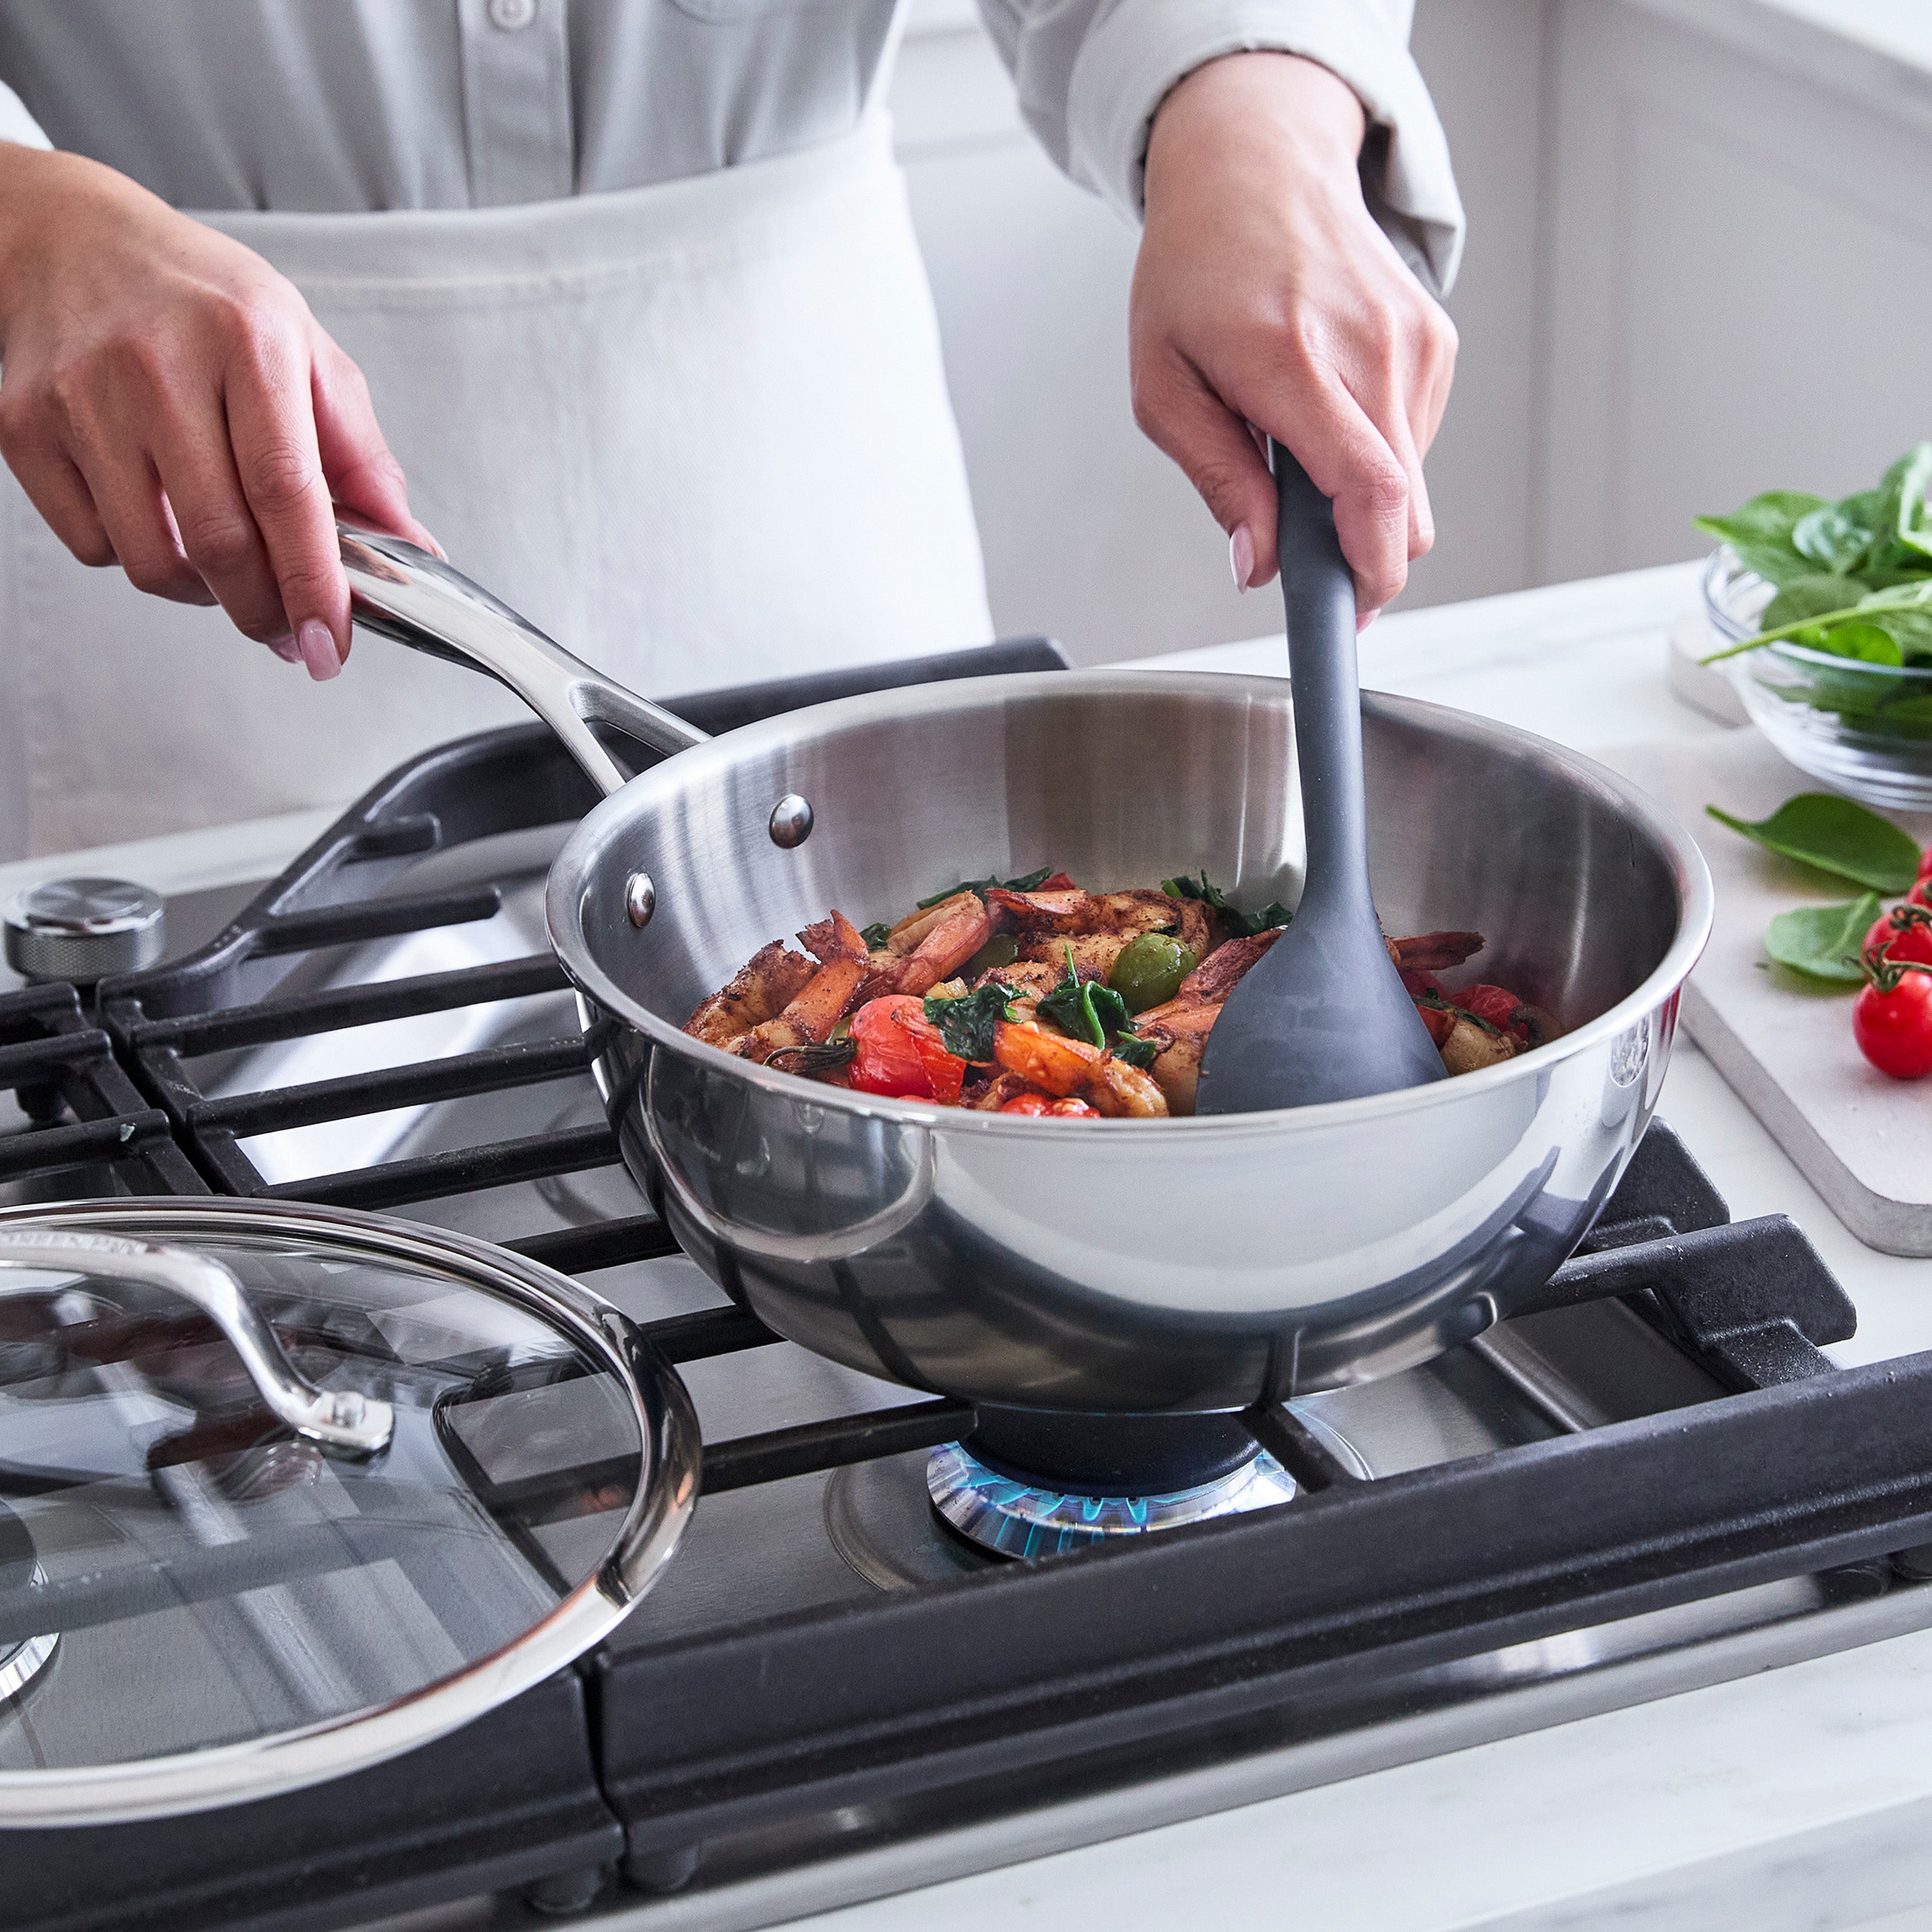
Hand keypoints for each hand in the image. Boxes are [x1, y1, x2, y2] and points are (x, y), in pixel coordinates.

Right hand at [0, 145, 435, 678]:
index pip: (286, 491)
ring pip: (153, 560)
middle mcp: (156, 365)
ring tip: (228, 569)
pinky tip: (161, 521)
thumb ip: (362, 455)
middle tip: (288, 628)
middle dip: (265, 611)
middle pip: (221, 542)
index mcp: (245, 340)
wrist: (69, 236)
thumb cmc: (200, 298)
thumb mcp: (304, 348)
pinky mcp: (22, 426)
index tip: (330, 642)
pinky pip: (92, 545)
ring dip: (204, 594)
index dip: (312, 583)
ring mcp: (80, 397)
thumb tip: (410, 549)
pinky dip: (137, 558)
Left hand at [1131, 53, 1457, 619]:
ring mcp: (1414, 340)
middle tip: (1304, 557)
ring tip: (1295, 445)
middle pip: (1405, 504)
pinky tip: (1329, 410)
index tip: (1350, 612)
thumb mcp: (1164, 387)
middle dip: (1361, 556)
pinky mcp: (1435, 340)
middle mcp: (1370, 348)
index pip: (1369, 489)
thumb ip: (1216, 481)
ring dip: (1358, 497)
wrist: (1255, 169)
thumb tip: (1257, 565)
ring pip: (1411, 481)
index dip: (1370, 570)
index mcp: (1293, 361)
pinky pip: (1415, 441)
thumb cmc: (1196, 274)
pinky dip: (1374, 454)